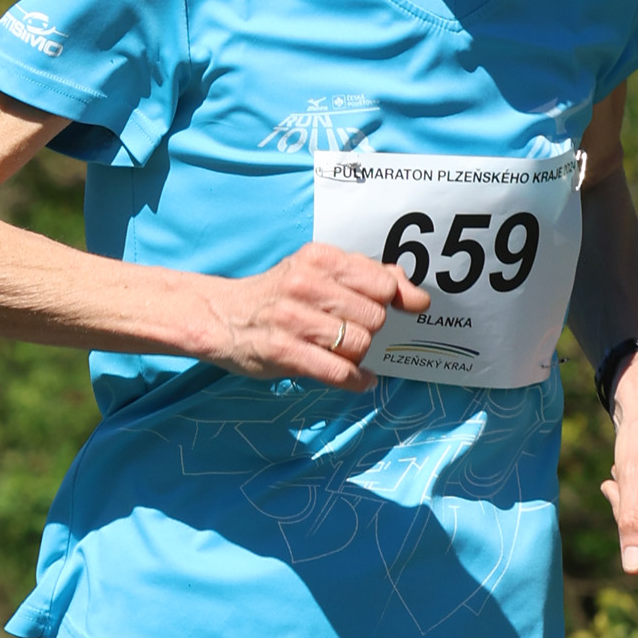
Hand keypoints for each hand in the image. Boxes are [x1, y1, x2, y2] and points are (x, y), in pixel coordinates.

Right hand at [209, 242, 429, 388]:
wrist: (221, 317)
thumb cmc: (279, 295)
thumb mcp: (319, 271)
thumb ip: (368, 277)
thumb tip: (415, 296)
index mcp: (319, 258)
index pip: (381, 283)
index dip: (389, 300)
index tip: (385, 308)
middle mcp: (306, 284)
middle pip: (374, 317)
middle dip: (370, 329)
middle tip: (351, 331)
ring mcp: (293, 319)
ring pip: (360, 344)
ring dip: (359, 355)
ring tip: (343, 351)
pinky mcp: (284, 352)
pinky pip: (340, 371)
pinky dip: (356, 380)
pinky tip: (357, 378)